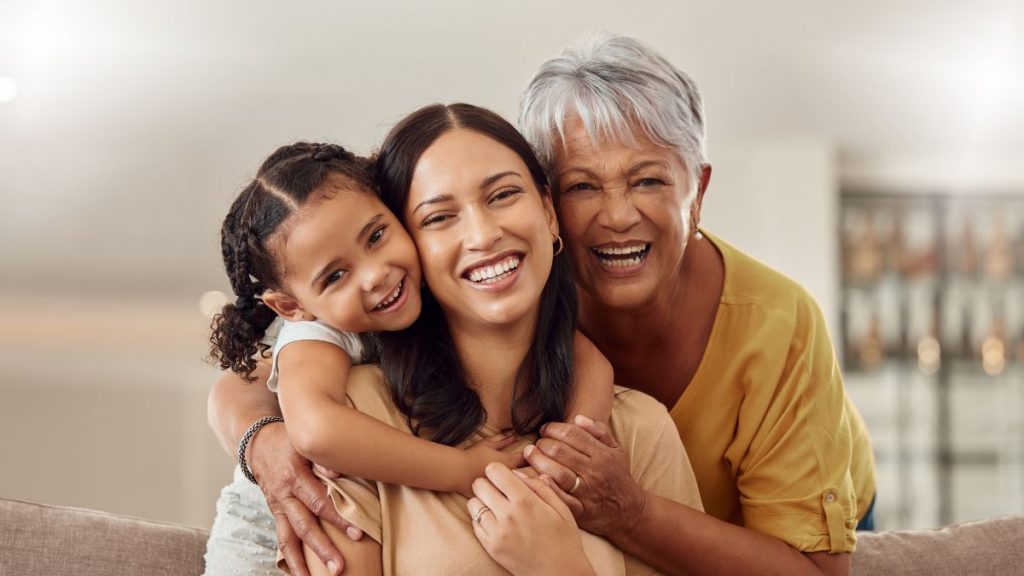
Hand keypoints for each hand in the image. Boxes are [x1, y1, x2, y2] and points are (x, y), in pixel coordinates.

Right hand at [247, 421, 362, 575]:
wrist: (257, 442)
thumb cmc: (288, 440)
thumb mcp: (303, 442)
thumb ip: (321, 458)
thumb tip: (339, 474)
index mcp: (295, 476)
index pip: (319, 501)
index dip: (338, 518)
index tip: (357, 533)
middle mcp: (284, 496)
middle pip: (305, 527)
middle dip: (323, 549)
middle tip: (339, 568)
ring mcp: (277, 507)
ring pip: (289, 539)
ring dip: (302, 563)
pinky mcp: (274, 513)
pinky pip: (281, 538)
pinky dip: (290, 557)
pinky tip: (300, 573)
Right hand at [457, 432, 525, 495]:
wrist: (457, 472)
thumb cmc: (472, 456)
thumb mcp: (488, 444)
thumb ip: (503, 440)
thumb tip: (514, 435)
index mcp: (509, 461)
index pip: (526, 458)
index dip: (530, 456)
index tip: (529, 455)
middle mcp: (509, 475)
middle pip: (528, 475)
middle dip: (530, 473)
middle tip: (531, 471)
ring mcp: (503, 488)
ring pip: (520, 488)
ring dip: (522, 485)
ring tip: (523, 483)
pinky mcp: (496, 497)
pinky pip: (508, 497)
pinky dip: (511, 495)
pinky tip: (510, 496)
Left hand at [468, 463, 595, 575]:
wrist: (561, 574)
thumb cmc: (565, 541)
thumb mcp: (561, 509)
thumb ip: (541, 487)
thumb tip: (520, 474)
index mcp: (525, 501)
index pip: (494, 471)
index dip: (498, 471)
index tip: (504, 477)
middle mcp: (507, 515)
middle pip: (479, 485)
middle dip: (488, 484)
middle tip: (500, 492)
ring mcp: (496, 532)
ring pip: (473, 503)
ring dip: (483, 501)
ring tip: (497, 508)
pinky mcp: (491, 547)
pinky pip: (474, 524)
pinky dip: (482, 519)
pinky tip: (496, 522)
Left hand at [524, 415, 646, 536]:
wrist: (630, 511)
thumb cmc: (618, 476)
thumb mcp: (616, 450)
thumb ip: (599, 432)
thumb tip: (577, 418)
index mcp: (602, 454)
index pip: (572, 434)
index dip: (553, 428)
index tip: (545, 429)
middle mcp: (594, 471)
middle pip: (560, 451)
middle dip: (542, 443)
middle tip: (536, 444)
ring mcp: (587, 492)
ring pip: (557, 472)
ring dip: (538, 461)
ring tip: (530, 455)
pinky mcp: (581, 510)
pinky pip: (561, 499)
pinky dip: (548, 488)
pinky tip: (537, 479)